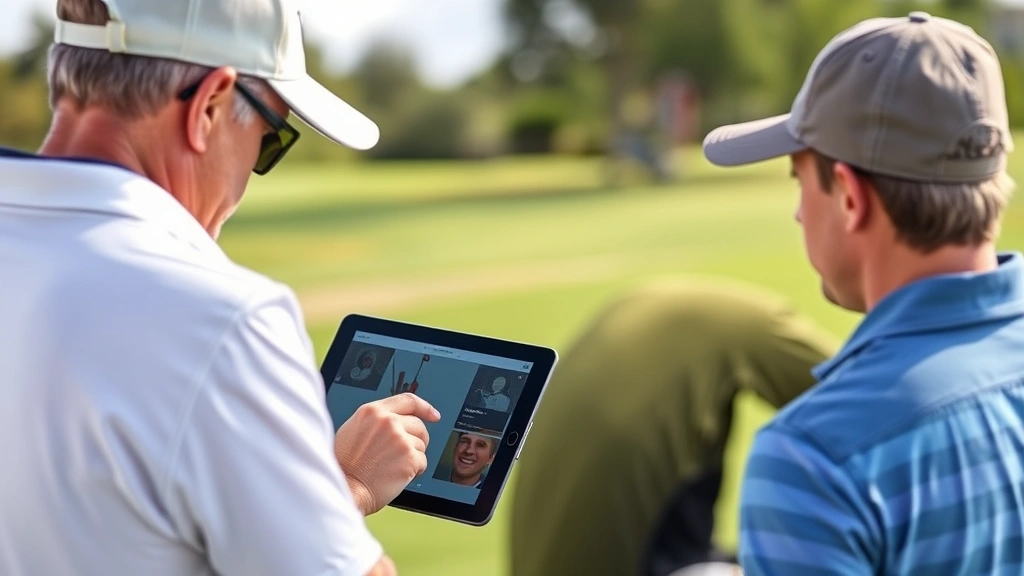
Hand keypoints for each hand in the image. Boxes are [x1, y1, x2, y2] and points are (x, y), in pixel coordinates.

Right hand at [335, 393, 440, 515]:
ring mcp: (400, 438)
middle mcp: (388, 421)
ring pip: (421, 444)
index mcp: (373, 411)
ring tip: (393, 466)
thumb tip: (398, 419)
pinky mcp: (409, 457)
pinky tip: (398, 474)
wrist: (348, 488)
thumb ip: (377, 420)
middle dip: (416, 440)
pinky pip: (423, 461)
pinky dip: (415, 470)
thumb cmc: (346, 465)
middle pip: (419, 425)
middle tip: (403, 454)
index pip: (407, 401)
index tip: (434, 415)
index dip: (424, 408)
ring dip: (413, 457)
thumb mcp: (354, 429)